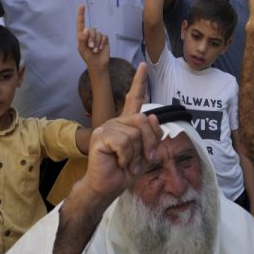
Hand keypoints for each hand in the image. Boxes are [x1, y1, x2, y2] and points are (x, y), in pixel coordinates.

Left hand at [76, 4, 108, 69]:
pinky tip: (100, 49)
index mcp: (82, 35)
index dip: (81, 14)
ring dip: (97, 43)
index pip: (81, 23)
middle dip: (92, 39)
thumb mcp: (82, 48)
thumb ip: (82, 38)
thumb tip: (85, 29)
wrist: (97, 64)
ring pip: (98, 34)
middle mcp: (90, 34)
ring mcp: (97, 36)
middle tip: (91, 47)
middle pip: (92, 30)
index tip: (81, 5)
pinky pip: (104, 37)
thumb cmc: (87, 56)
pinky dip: (102, 43)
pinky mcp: (104, 39)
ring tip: (95, 50)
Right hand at [83, 64, 161, 200]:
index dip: (139, 82)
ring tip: (126, 163)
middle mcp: (116, 122)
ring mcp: (107, 127)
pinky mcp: (101, 136)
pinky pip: (124, 142)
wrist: (107, 187)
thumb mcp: (145, 153)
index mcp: (126, 124)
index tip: (143, 66)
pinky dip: (126, 157)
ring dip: (136, 154)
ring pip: (135, 133)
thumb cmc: (124, 171)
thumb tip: (153, 116)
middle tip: (145, 159)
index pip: (134, 99)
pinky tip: (118, 162)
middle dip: (150, 142)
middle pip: (143, 119)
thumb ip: (152, 135)